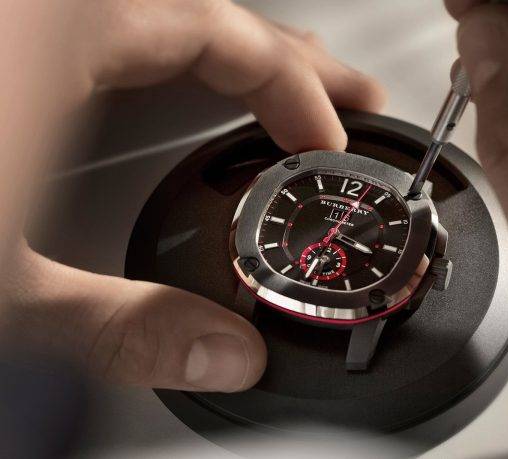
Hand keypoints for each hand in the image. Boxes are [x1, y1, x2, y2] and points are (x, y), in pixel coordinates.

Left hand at [0, 0, 384, 391]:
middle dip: (293, 62)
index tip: (329, 143)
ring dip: (241, 57)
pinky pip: (123, 34)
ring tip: (292, 92)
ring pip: (167, 19)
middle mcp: (46, 15)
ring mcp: (31, 26)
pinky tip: (189, 99)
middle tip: (352, 99)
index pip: (221, 33)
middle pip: (207, 15)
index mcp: (61, 32)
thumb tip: (218, 354)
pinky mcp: (14, 51)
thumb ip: (116, 325)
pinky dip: (179, 61)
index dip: (296, 87)